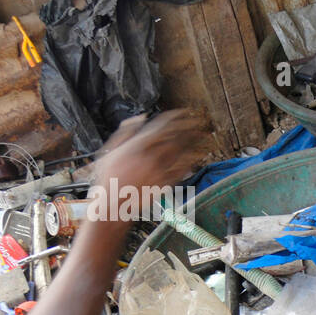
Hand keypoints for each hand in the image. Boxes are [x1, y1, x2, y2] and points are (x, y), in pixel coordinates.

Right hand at [86, 110, 205, 219]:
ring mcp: (158, 171)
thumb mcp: (111, 149)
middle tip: (200, 120)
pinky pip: (182, 170)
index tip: (184, 112)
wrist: (113, 203)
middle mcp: (150, 157)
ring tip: (206, 135)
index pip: (161, 126)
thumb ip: (126, 131)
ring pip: (182, 153)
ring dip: (195, 143)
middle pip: (175, 138)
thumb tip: (142, 116)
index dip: (174, 117)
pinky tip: (200, 155)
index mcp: (136, 146)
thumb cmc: (109, 176)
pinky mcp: (165, 184)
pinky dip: (192, 161)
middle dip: (189, 127)